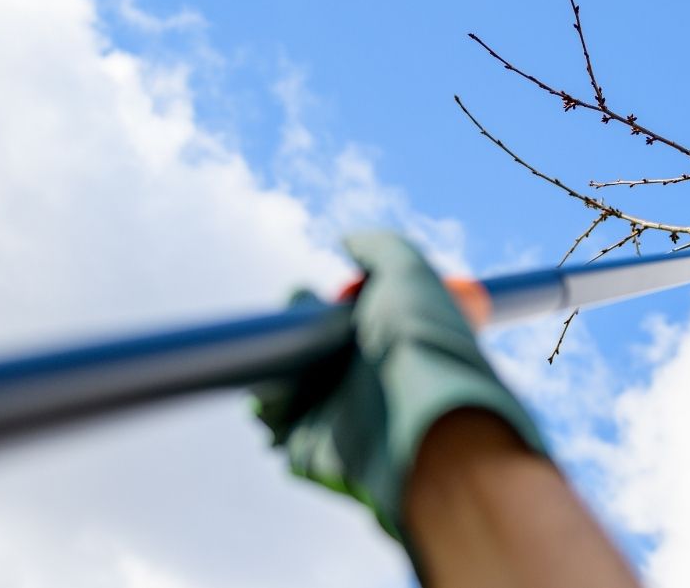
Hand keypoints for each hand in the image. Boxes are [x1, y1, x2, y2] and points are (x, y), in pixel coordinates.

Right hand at [252, 232, 546, 541]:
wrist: (420, 419)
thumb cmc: (420, 344)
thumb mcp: (410, 273)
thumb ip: (380, 248)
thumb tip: (349, 241)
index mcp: (387, 344)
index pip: (339, 320)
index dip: (317, 306)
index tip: (308, 297)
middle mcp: (363, 381)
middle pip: (304, 347)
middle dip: (290, 330)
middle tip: (299, 327)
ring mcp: (337, 416)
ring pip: (282, 382)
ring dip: (273, 367)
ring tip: (295, 366)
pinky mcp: (312, 449)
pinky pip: (274, 421)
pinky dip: (269, 405)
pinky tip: (280, 394)